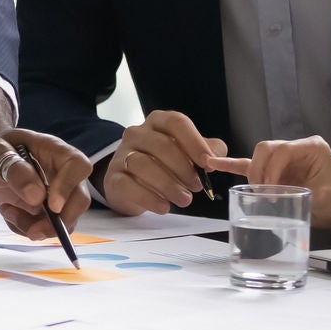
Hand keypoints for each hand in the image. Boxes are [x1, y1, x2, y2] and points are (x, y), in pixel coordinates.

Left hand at [0, 128, 91, 237]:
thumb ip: (15, 170)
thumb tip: (37, 197)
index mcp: (53, 150)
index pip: (77, 165)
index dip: (69, 187)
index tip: (52, 206)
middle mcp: (60, 173)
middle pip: (79, 199)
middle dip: (60, 221)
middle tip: (33, 230)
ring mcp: (55, 193)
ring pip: (64, 220)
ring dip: (36, 227)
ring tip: (6, 210)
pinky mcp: (44, 210)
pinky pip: (46, 228)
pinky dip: (26, 228)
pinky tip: (8, 212)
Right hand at [101, 110, 227, 213]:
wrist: (130, 183)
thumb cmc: (163, 165)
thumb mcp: (187, 154)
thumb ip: (206, 151)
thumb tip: (217, 158)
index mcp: (158, 122)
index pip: (176, 123)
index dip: (194, 142)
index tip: (208, 163)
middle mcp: (137, 133)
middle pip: (161, 145)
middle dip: (183, 168)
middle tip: (197, 186)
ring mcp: (122, 154)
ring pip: (143, 164)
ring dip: (168, 184)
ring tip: (184, 199)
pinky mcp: (114, 177)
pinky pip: (129, 185)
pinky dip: (149, 198)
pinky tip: (164, 207)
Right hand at [205, 135, 330, 231]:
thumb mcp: (330, 199)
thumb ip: (306, 196)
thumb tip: (283, 197)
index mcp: (311, 147)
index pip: (281, 150)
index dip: (272, 169)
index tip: (272, 192)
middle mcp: (296, 148)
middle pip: (265, 149)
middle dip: (259, 171)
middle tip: (262, 194)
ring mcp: (285, 159)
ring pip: (258, 157)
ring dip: (253, 175)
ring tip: (253, 193)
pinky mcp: (277, 170)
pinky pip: (251, 165)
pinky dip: (233, 165)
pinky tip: (214, 163)